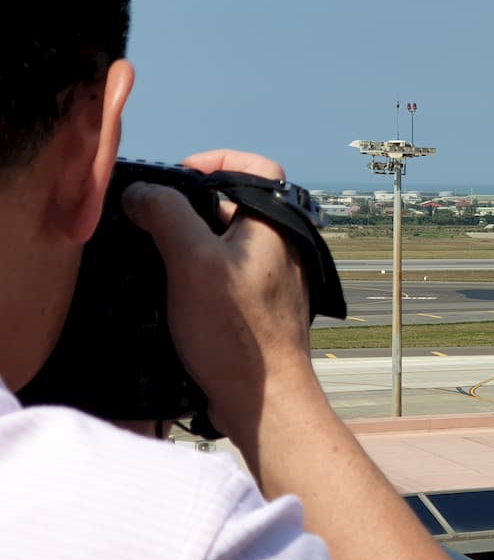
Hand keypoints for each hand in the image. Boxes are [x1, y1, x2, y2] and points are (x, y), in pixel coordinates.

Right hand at [121, 150, 318, 451]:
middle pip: (233, 204)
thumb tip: (143, 193)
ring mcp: (274, 278)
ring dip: (191, 242)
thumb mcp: (191, 261)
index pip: (257, 167)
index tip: (179, 176)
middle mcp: (283, 247)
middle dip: (191, 207)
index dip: (217, 161)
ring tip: (158, 256)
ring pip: (226, 241)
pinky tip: (172, 289)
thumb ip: (167, 215)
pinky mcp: (260, 307)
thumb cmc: (238, 332)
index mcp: (277, 225)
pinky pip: (226, 273)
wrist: (266, 398)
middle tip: (154, 219)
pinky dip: (200, 272)